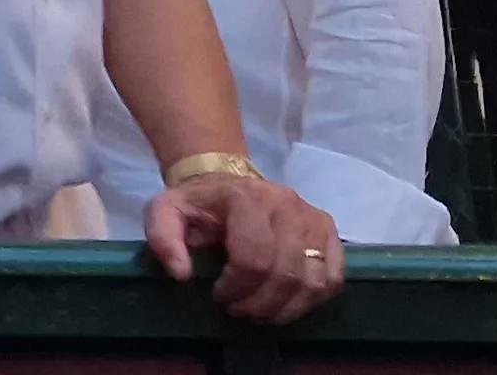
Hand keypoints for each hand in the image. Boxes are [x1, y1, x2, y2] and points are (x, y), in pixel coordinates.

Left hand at [143, 172, 343, 324]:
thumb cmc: (199, 205)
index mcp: (248, 198)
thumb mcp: (166, 213)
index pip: (253, 258)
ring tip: (260, 312)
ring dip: (285, 308)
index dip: (237, 289)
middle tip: (238, 310)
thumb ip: (163, 239)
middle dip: (259, 303)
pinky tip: (286, 304)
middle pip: (285, 274)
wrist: (227, 185)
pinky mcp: (329, 232)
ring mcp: (314, 218)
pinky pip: (332, 278)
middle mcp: (288, 205)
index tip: (219, 295)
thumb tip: (181, 274)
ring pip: (312, 281)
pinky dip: (311, 300)